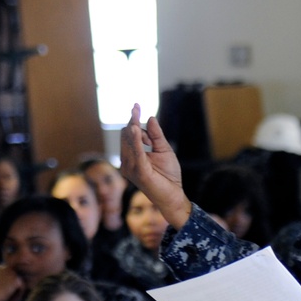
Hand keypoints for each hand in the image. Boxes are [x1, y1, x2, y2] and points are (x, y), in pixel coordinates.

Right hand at [119, 103, 191, 229]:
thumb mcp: (163, 150)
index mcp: (133, 156)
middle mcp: (128, 162)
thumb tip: (150, 117)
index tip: (136, 105)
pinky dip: (136, 140)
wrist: (173, 195)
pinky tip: (136, 128)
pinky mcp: (139, 172)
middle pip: (128, 136)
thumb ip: (156, 135)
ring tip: (135, 113)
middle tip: (136, 107)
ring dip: (133, 127)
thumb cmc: (168, 175)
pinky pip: (137, 153)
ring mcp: (132, 167)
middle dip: (132, 121)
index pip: (130, 134)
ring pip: (130, 142)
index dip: (133, 120)